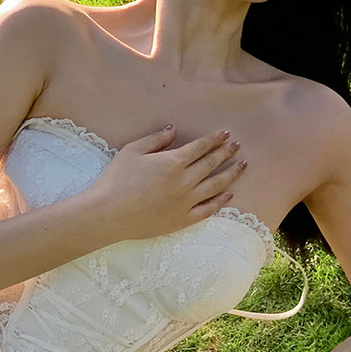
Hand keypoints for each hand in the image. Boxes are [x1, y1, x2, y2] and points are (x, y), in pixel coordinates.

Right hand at [85, 124, 246, 242]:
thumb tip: (173, 131)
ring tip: (242, 166)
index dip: (215, 139)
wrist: (108, 215)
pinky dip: (220, 201)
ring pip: (216, 186)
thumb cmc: (116, 180)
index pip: (201, 147)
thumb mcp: (132, 151)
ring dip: (231, 174)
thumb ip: (156, 140)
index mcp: (173, 162)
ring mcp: (186, 202)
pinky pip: (207, 210)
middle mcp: (184, 181)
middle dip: (226, 152)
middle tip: (237, 146)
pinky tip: (229, 194)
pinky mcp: (182, 220)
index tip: (226, 134)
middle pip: (212, 164)